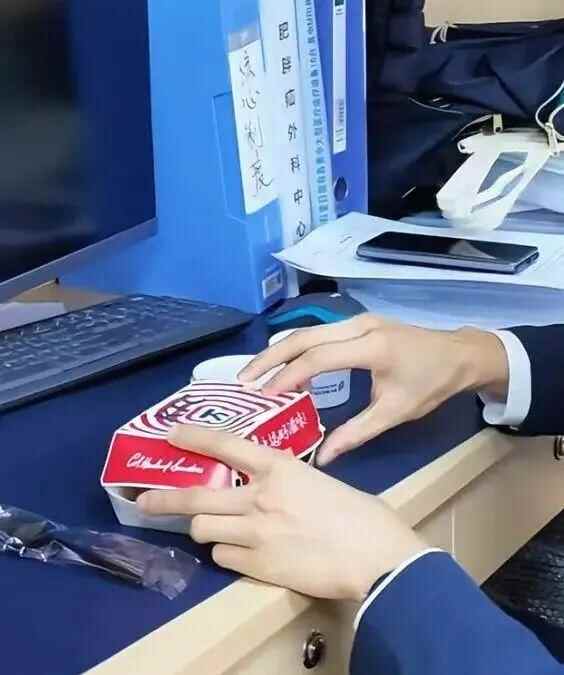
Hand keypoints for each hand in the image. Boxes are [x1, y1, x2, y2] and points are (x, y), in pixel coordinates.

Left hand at [137, 425, 425, 601]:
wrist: (375, 556)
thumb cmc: (359, 514)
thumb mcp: (319, 481)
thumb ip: (287, 481)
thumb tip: (271, 487)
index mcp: (278, 468)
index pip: (225, 445)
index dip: (194, 437)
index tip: (172, 434)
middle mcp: (258, 497)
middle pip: (195, 498)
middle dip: (164, 500)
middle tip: (145, 501)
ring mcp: (255, 533)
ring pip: (203, 530)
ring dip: (203, 529)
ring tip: (210, 529)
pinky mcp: (259, 565)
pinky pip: (223, 557)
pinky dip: (226, 553)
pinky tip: (240, 552)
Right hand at [239, 315, 508, 464]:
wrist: (459, 354)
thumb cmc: (430, 384)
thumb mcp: (395, 412)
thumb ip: (356, 433)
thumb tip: (322, 457)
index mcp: (371, 347)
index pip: (317, 358)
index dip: (287, 376)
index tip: (263, 396)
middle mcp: (359, 326)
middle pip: (303, 337)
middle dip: (270, 357)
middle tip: (243, 380)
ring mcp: (357, 320)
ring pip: (307, 331)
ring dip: (279, 350)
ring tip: (254, 373)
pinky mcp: (357, 322)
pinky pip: (318, 332)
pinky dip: (296, 348)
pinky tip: (283, 365)